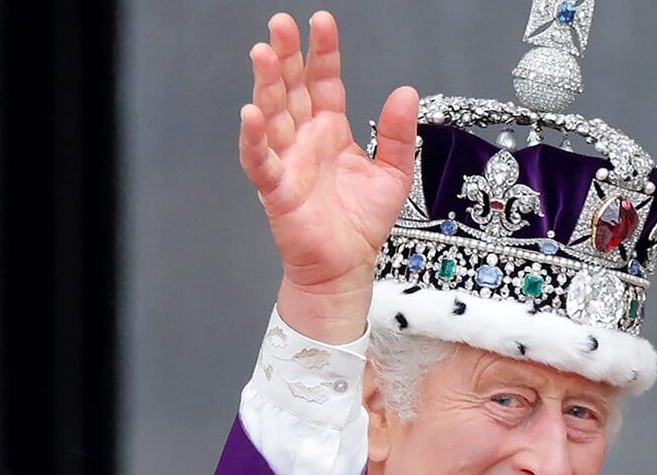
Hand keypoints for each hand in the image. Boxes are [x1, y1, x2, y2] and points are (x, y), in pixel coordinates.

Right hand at [240, 11, 417, 342]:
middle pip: (290, 89)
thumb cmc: (360, 224)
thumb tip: (405, 94)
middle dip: (286, 56)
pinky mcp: (277, 190)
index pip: (323, 82)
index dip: (323, 52)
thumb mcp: (393, 173)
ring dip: (266, 85)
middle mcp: (305, 140)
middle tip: (280, 25)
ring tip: (263, 54)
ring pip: (272, 115)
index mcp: (330, 131)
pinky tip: (250, 115)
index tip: (322, 22)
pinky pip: (261, 161)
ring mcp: (288, 162)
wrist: (346, 268)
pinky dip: (253, 139)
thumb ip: (396, 134)